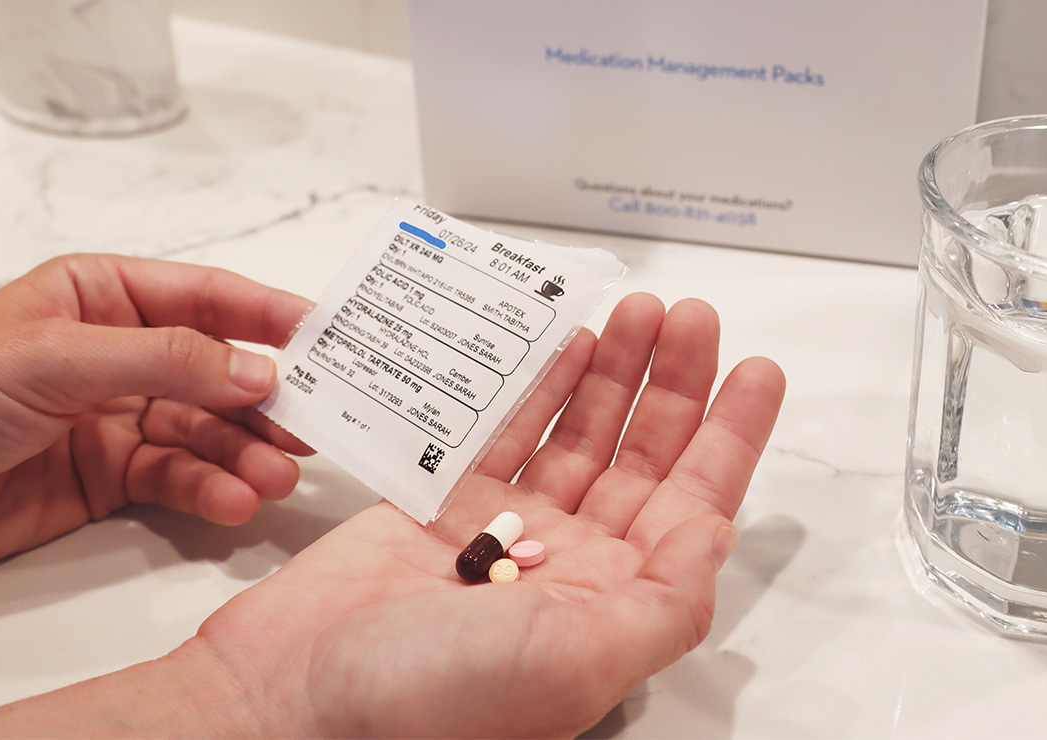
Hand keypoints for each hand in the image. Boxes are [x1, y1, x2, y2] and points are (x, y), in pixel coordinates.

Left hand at [0, 254, 313, 569]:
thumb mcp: (56, 358)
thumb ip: (165, 359)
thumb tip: (257, 368)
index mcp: (101, 296)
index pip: (204, 296)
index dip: (267, 313)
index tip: (325, 333)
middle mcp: (118, 352)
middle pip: (218, 370)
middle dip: (265, 399)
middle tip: (310, 424)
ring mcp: (118, 415)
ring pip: (207, 429)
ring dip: (245, 452)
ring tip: (276, 475)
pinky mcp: (113, 473)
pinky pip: (180, 475)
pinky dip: (211, 488)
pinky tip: (234, 499)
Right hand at [189, 294, 784, 736]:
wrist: (290, 703)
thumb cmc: (426, 707)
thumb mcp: (576, 662)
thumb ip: (661, 601)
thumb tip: (715, 531)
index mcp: (610, 606)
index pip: (693, 505)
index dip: (730, 436)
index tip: (757, 371)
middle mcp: (567, 567)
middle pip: (641, 458)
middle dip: (673, 385)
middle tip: (692, 317)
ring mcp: (504, 533)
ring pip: (578, 436)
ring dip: (614, 374)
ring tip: (637, 312)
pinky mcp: (442, 507)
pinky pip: (505, 432)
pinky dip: (538, 387)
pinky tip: (567, 345)